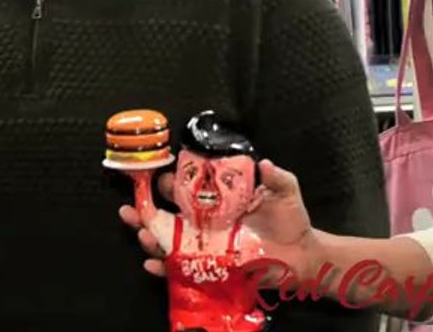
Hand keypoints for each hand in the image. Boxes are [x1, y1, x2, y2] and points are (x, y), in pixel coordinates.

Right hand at [119, 159, 322, 282]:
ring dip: (148, 238)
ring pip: (166, 241)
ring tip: (142, 233)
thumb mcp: (285, 191)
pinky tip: (152, 265)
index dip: (169, 180)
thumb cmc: (289, 219)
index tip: (157, 174)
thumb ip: (276, 177)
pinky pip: (180, 270)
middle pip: (164, 214)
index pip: (184, 187)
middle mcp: (203, 222)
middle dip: (143, 210)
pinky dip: (163, 269)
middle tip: (130, 206)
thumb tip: (264, 162)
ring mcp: (204, 246)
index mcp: (215, 200)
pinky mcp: (209, 268)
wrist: (302, 255)